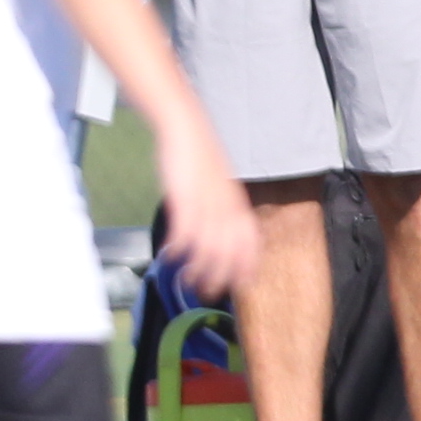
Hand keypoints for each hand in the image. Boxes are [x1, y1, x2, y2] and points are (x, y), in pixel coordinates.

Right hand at [152, 132, 256, 303]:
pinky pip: (185, 232)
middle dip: (221, 276)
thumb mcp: (218, 184)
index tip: (243, 284)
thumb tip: (219, 230)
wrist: (187, 129)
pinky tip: (170, 257)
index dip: (248, 266)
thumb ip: (221, 207)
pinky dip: (178, 249)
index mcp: (238, 205)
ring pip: (208, 247)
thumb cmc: (199, 155)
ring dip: (198, 269)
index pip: (250, 243)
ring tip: (187, 282)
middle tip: (209, 292)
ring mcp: (207, 204)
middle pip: (230, 252)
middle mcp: (227, 208)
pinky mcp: (185, 199)